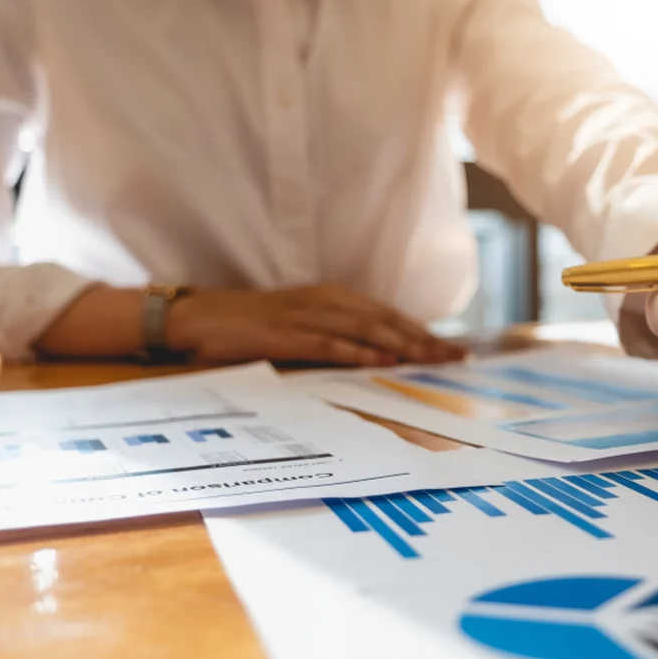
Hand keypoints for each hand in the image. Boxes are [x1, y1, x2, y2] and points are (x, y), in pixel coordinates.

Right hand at [167, 284, 466, 365]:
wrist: (199, 317)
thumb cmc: (251, 326)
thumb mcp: (301, 325)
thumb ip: (336, 335)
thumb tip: (377, 356)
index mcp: (332, 298)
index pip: (389, 315)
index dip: (423, 332)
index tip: (454, 349)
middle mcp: (325, 302)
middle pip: (387, 320)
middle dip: (425, 339)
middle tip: (458, 357)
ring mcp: (305, 316)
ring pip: (366, 329)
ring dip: (403, 345)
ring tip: (433, 359)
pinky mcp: (285, 335)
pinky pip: (328, 343)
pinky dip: (358, 350)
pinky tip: (381, 360)